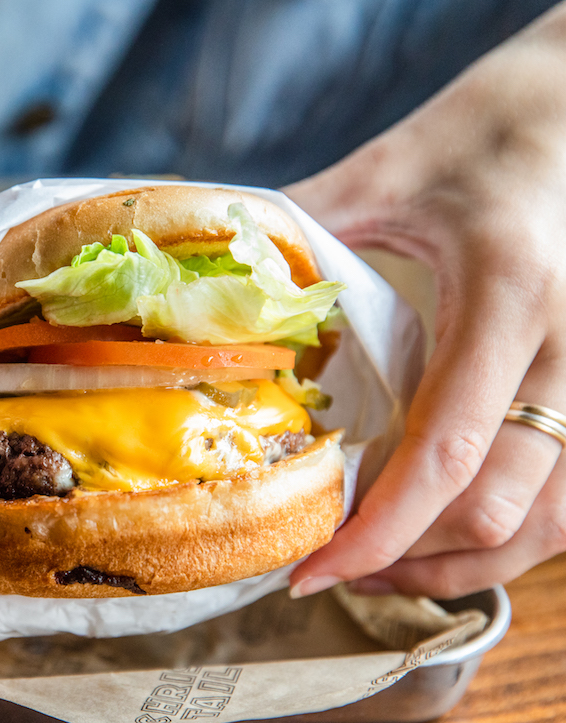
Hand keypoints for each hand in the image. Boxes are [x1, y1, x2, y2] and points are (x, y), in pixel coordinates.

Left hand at [285, 3, 565, 598]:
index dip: (376, 534)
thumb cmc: (498, 123)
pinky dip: (514, 532)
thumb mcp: (393, 165)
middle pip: (502, 509)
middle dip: (409, 561)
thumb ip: (307, 233)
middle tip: (331, 570)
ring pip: (556, 521)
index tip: (311, 569)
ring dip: (465, 561)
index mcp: (512, 294)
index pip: (446, 455)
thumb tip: (220, 293)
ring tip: (383, 568)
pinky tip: (450, 530)